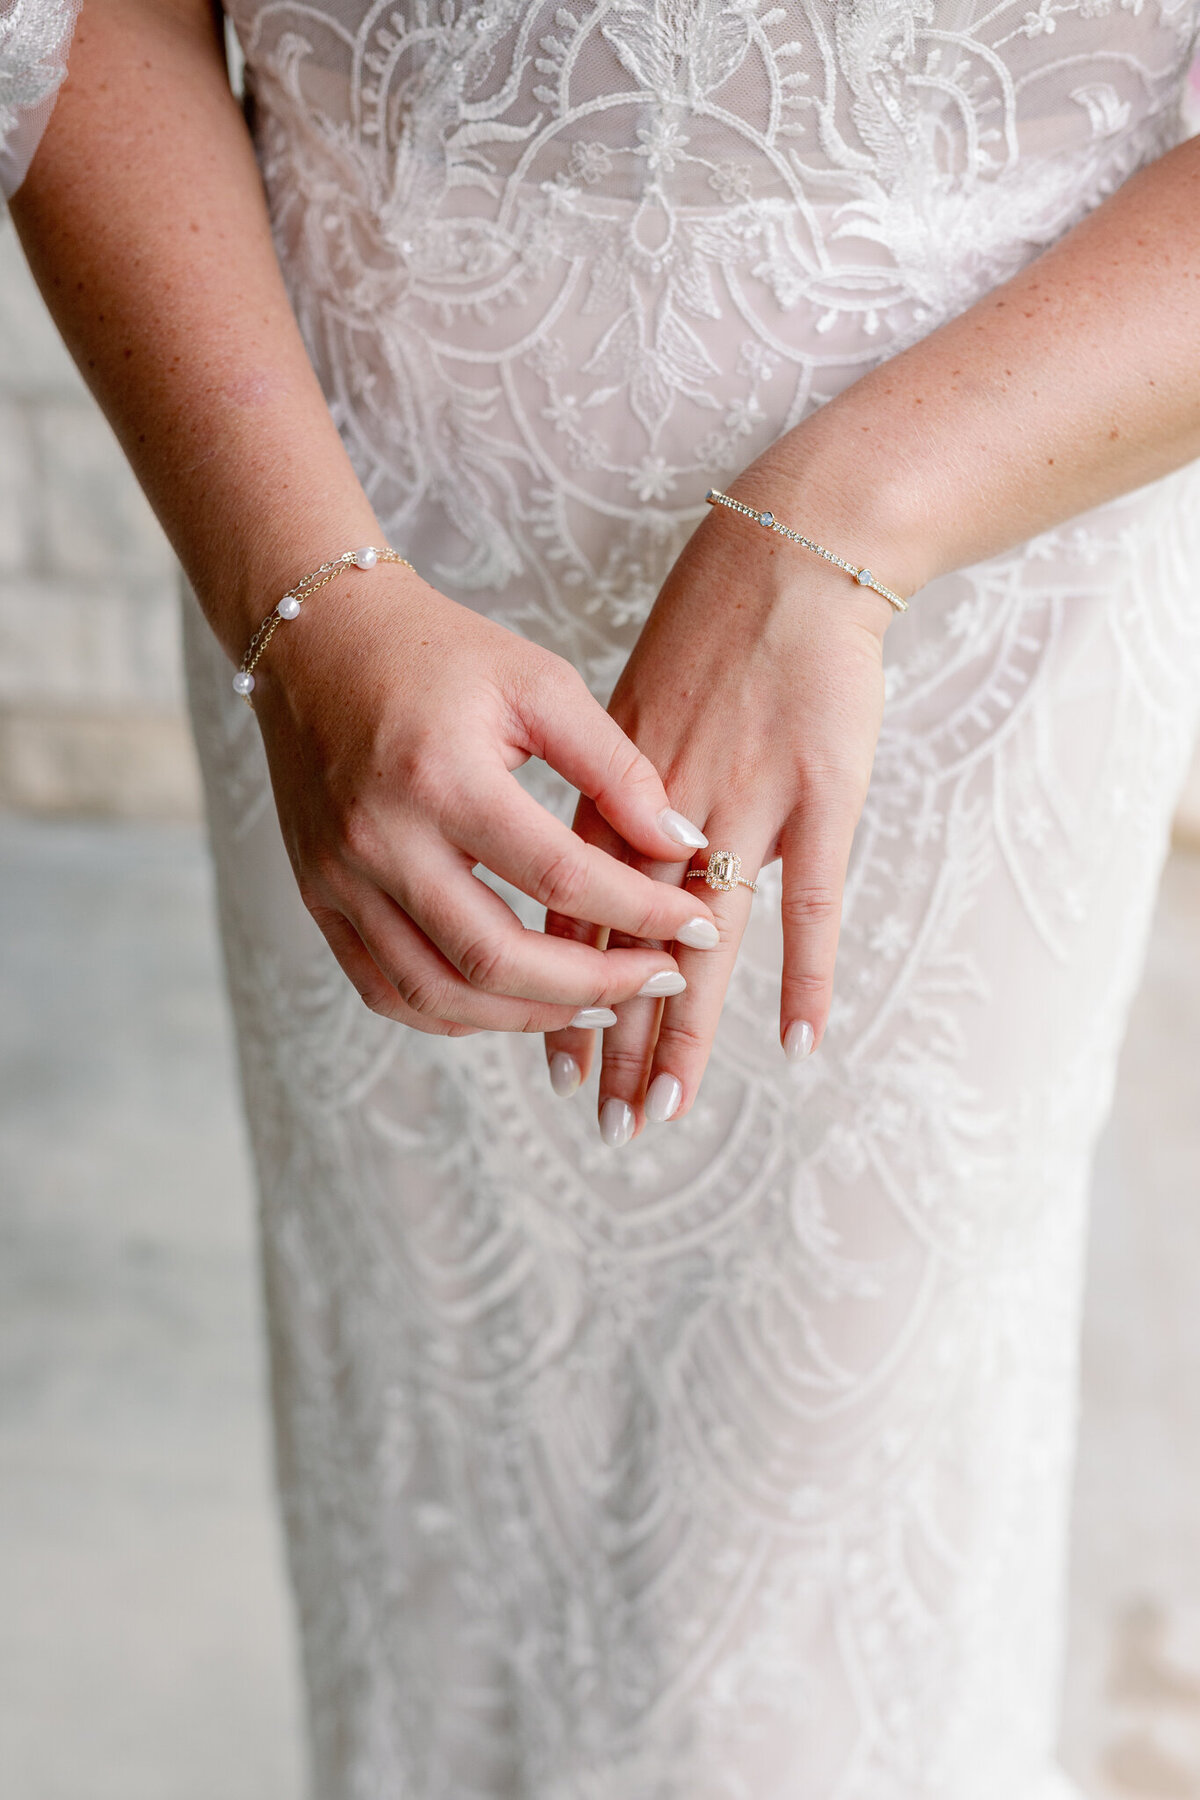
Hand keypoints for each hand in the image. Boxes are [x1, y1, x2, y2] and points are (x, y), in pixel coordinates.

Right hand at [247, 562, 719, 1035]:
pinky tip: (515, 1001)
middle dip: (594, 986)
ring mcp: (339, 879)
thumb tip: (683, 846)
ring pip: (438, 994)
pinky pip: (387, 991)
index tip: (697, 923)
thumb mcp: (540, 684)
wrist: (316, 639)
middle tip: (660, 979)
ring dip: (529, 1018)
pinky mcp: (318, 899)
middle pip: (496, 959)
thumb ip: (616, 769)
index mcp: (440, 778)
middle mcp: (380, 841)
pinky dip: (457, 1013)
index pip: (559, 878)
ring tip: (599, 1005)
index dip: (640, 912)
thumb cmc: (436, 650)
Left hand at [542, 476, 892, 1129]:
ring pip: (707, 942)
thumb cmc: (709, 642)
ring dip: (687, 1030)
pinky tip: (802, 1041)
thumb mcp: (634, 717)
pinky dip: (807, 974)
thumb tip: (582, 876)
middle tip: (609, 1121)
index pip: (576, 919)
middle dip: (619, 1039)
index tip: (557, 1065)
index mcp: (612, 796)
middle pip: (630, 947)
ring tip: (669, 1105)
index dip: (569, 996)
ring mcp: (745, 805)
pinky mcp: (820, 795)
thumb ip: (609, 803)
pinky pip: (812, 902)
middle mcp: (666, 812)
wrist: (784, 561)